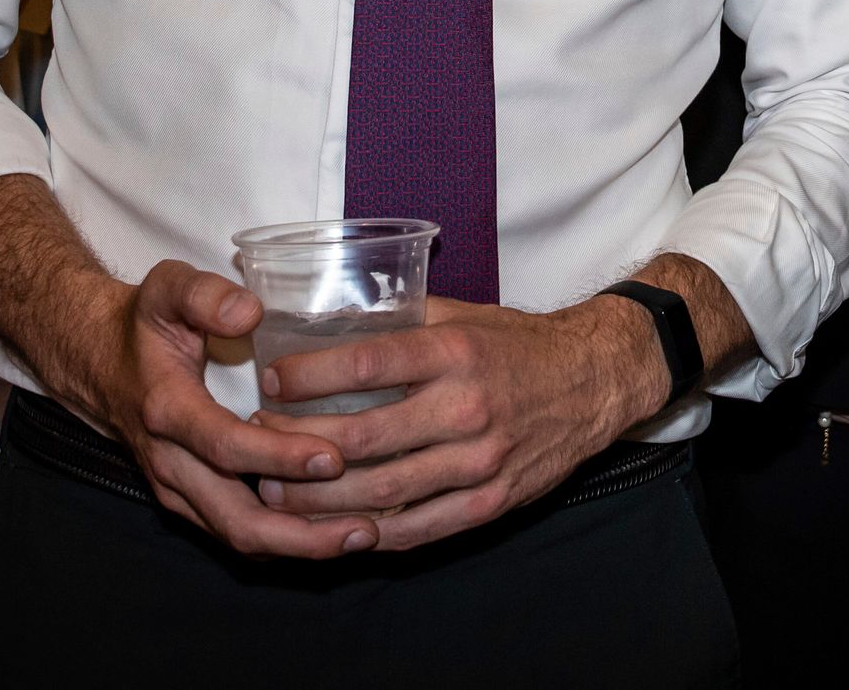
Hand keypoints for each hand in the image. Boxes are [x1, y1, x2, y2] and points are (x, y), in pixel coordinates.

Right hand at [28, 258, 369, 558]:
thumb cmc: (145, 323)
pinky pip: (236, 534)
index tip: (333, 458)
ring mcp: (177, 489)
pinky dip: (283, 543)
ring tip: (361, 537)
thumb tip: (249, 312)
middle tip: (364, 529)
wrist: (100, 363)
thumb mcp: (166, 289)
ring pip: (238, 537)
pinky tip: (330, 535)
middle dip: (300, 532)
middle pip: (235, 518)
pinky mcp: (189, 502)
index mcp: (167, 410)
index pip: (225, 447)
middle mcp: (169, 462)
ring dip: (299, 546)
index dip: (279, 458)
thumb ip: (203, 294)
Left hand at [250, 292, 663, 551]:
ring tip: (275, 495)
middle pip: (363, 440)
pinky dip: (370, 533)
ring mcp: (479, 462)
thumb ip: (402, 322)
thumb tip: (329, 318)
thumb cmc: (517, 345)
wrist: (593, 382)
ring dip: (319, 500)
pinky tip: (334, 528)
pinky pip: (418, 528)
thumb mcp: (464, 316)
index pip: (367, 365)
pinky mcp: (489, 503)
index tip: (271, 381)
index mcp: (454, 353)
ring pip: (382, 493)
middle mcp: (465, 408)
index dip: (310, 377)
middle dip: (298, 449)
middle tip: (255, 448)